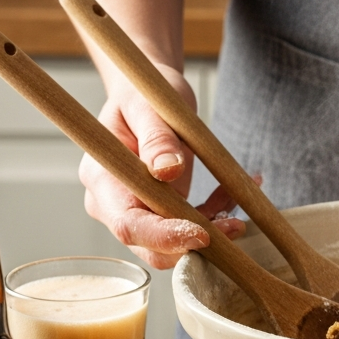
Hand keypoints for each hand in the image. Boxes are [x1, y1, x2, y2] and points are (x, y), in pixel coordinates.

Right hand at [80, 64, 246, 268]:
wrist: (144, 94)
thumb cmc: (142, 93)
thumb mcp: (149, 107)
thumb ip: (157, 138)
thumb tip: (168, 171)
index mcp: (102, 179)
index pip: (128, 224)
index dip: (163, 236)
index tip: (201, 234)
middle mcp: (112, 203)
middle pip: (148, 245)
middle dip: (192, 243)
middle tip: (234, 225)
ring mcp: (134, 210)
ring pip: (172, 244)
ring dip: (209, 232)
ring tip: (236, 206)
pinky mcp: (157, 212)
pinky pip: (187, 228)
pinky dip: (213, 217)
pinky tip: (231, 195)